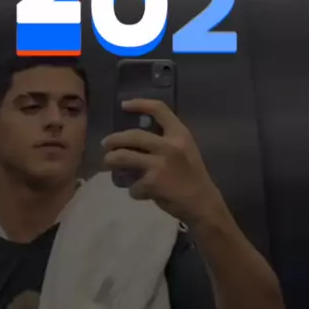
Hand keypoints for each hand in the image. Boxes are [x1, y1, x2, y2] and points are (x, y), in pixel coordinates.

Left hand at [101, 99, 221, 225]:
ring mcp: (159, 164)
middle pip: (133, 135)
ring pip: (124, 156)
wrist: (203, 204)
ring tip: (108, 163)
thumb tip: (137, 138)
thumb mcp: (185, 149)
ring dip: (111, 160)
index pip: (159, 109)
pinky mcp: (152, 183)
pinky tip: (138, 192)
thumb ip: (167, 140)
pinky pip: (133, 185)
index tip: (124, 104)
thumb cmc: (193, 176)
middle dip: (114, 139)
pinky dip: (133, 190)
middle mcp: (169, 145)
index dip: (140, 104)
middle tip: (106, 143)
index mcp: (180, 133)